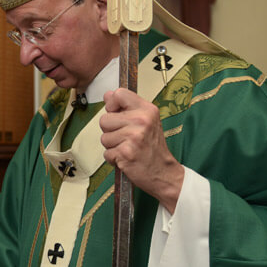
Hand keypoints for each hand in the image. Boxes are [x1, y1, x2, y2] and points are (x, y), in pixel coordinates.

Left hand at [100, 88, 184, 212]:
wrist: (163, 172)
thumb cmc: (152, 148)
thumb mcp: (146, 121)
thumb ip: (126, 108)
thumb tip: (108, 95)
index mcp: (147, 110)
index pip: (119, 94)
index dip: (112, 105)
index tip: (117, 114)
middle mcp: (142, 121)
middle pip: (105, 119)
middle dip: (110, 131)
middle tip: (126, 138)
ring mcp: (134, 137)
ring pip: (104, 137)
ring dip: (112, 146)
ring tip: (127, 148)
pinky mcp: (126, 152)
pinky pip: (106, 153)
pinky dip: (113, 158)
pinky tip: (126, 158)